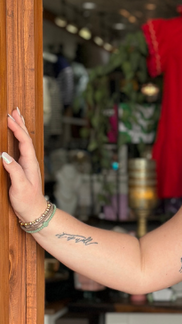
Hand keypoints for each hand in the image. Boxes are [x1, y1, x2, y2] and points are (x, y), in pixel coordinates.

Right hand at [2, 108, 47, 222]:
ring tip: (15, 117)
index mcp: (30, 163)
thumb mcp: (20, 187)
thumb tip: (3, 155)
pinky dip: (17, 139)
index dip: (17, 129)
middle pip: (25, 138)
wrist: (35, 212)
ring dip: (19, 129)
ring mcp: (27, 165)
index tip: (8, 118)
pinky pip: (20, 149)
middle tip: (14, 110)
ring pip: (23, 142)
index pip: (24, 141)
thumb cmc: (27, 201)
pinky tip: (14, 137)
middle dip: (20, 124)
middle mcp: (30, 162)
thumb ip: (13, 171)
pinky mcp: (23, 169)